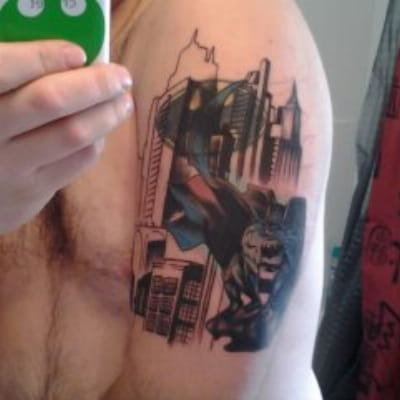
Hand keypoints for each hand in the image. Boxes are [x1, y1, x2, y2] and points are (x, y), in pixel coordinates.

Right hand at [0, 40, 133, 233]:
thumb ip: (17, 76)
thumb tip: (75, 57)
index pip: (4, 69)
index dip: (44, 56)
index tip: (79, 53)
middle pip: (50, 101)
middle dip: (94, 84)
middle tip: (121, 76)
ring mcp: (10, 166)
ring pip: (72, 133)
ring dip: (107, 114)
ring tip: (123, 101)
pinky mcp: (32, 191)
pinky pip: (78, 160)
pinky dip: (98, 139)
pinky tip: (103, 126)